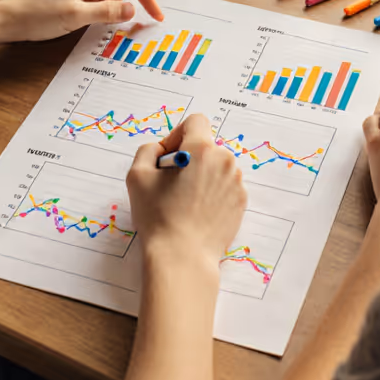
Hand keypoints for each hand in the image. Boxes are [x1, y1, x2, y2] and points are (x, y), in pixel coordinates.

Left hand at [0, 0, 163, 42]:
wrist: (8, 21)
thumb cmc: (38, 14)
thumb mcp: (78, 16)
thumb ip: (109, 12)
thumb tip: (133, 10)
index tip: (156, 15)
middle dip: (125, 2)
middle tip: (126, 22)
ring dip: (110, 8)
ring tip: (91, 21)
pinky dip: (99, 10)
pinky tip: (87, 21)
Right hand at [127, 114, 246, 268]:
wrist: (182, 257)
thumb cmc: (158, 217)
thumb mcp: (137, 176)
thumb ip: (148, 150)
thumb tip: (162, 149)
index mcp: (201, 149)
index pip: (195, 121)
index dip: (177, 135)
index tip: (167, 157)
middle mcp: (224, 161)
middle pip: (205, 146)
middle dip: (188, 158)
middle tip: (171, 183)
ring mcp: (236, 182)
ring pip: (216, 166)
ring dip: (201, 175)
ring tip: (184, 200)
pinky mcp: (241, 202)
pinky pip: (225, 186)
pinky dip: (212, 192)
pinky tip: (197, 211)